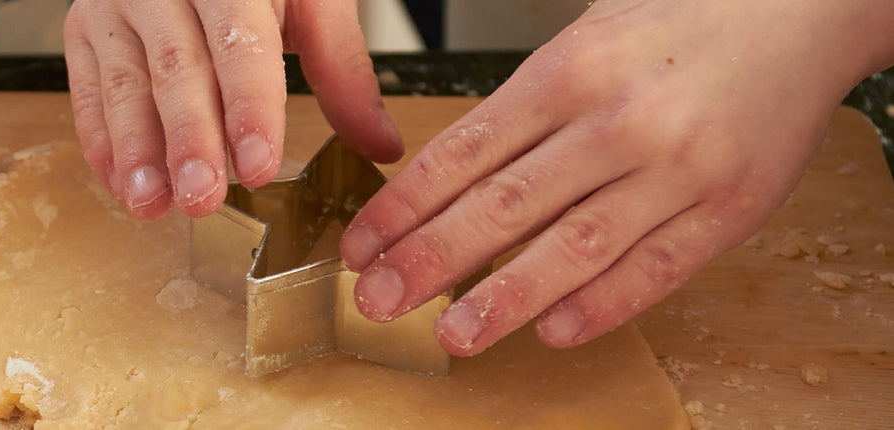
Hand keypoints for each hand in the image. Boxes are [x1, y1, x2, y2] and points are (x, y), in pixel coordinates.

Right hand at [63, 0, 402, 219]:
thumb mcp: (311, 1)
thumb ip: (340, 72)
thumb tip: (379, 144)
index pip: (239, 43)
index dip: (249, 107)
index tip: (258, 164)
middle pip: (177, 68)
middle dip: (189, 140)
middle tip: (202, 197)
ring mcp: (116, 4)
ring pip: (124, 82)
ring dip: (137, 150)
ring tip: (153, 202)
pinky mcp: (85, 28)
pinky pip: (89, 89)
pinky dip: (102, 142)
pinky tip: (123, 184)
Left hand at [341, 0, 890, 355]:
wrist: (798, 12)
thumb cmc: (675, 26)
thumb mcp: (580, 45)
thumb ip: (521, 114)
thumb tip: (444, 188)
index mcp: (568, 73)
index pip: (464, 152)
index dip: (404, 206)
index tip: (362, 245)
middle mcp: (618, 122)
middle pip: (506, 204)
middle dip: (431, 258)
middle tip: (379, 299)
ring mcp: (677, 169)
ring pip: (576, 246)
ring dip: (506, 296)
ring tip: (452, 332)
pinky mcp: (730, 208)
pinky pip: (657, 268)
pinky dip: (603, 305)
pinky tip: (552, 330)